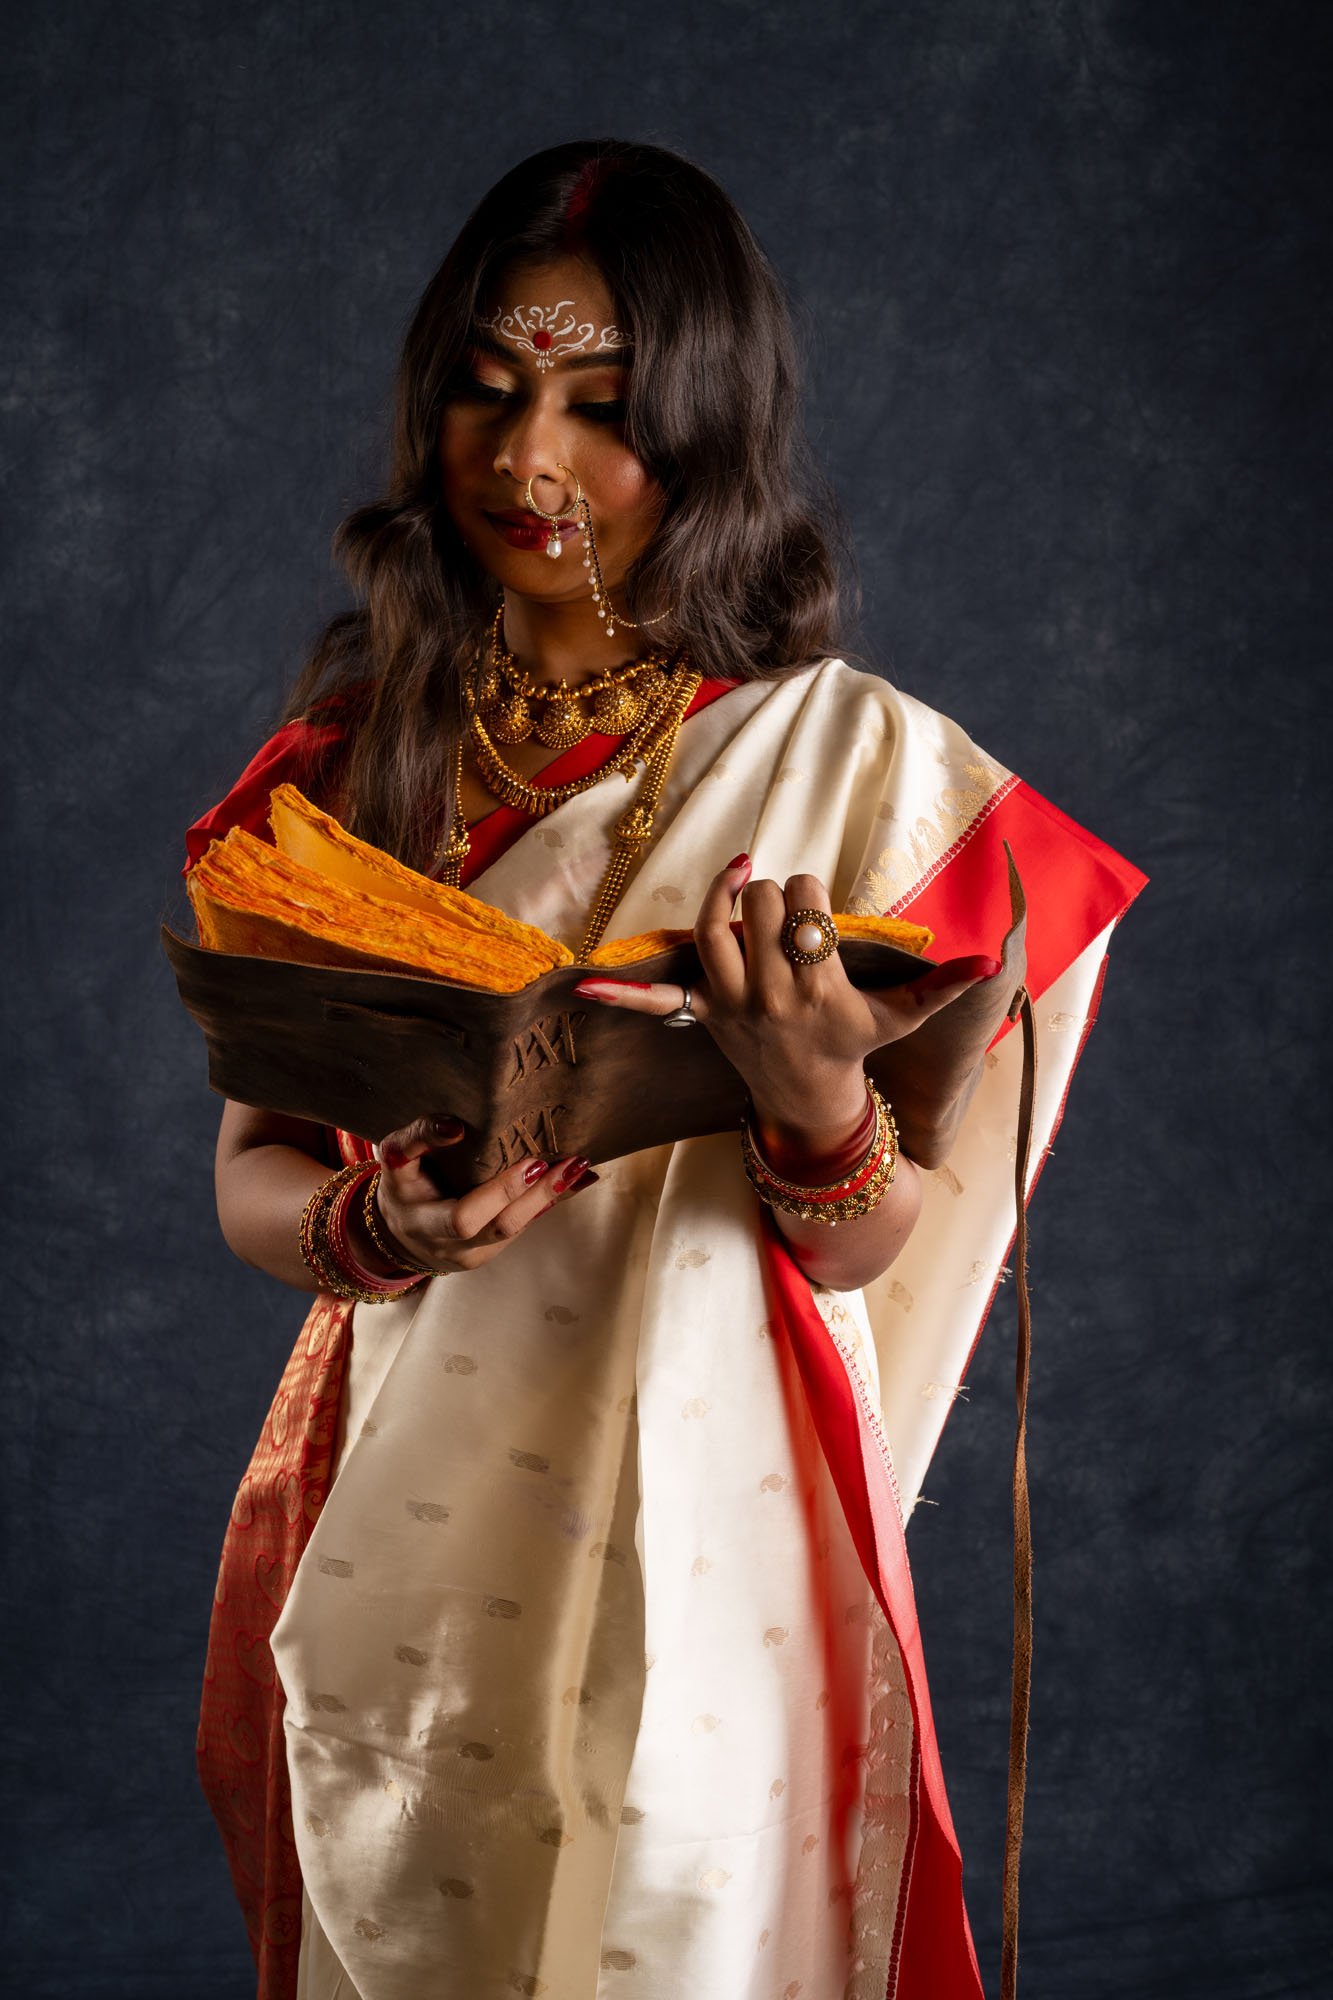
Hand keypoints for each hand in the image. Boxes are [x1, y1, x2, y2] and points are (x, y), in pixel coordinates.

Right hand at [366, 1115, 598, 1275]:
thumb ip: (416, 1138)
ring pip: (520, 1228)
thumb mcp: (393, 1159)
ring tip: (580, 1166)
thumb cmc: (401, 1187)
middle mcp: (453, 1246)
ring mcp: (477, 1252)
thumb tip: (455, 1126)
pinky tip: (581, 1178)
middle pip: (503, 1226)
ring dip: (553, 1196)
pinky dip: (552, 1200)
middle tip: (570, 1162)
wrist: (401, 1234)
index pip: (464, 1218)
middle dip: (540, 1194)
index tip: (531, 1162)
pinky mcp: (494, 1248)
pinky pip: (525, 1225)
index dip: (499, 1193)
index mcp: (425, 1223)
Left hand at [573, 854, 999, 1143]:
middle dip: (777, 896)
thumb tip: (996, 964)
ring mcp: (732, 1004)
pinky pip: (659, 1000)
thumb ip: (946, 987)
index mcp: (818, 989)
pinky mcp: (705, 1013)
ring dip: (725, 898)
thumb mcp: (900, 1019)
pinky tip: (582, 990)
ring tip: (742, 883)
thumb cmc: (855, 1047)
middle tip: (790, 918)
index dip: (812, 896)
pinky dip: (621, 997)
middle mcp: (771, 994)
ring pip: (715, 928)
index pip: (806, 908)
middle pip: (762, 906)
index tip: (818, 918)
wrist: (809, 1101)